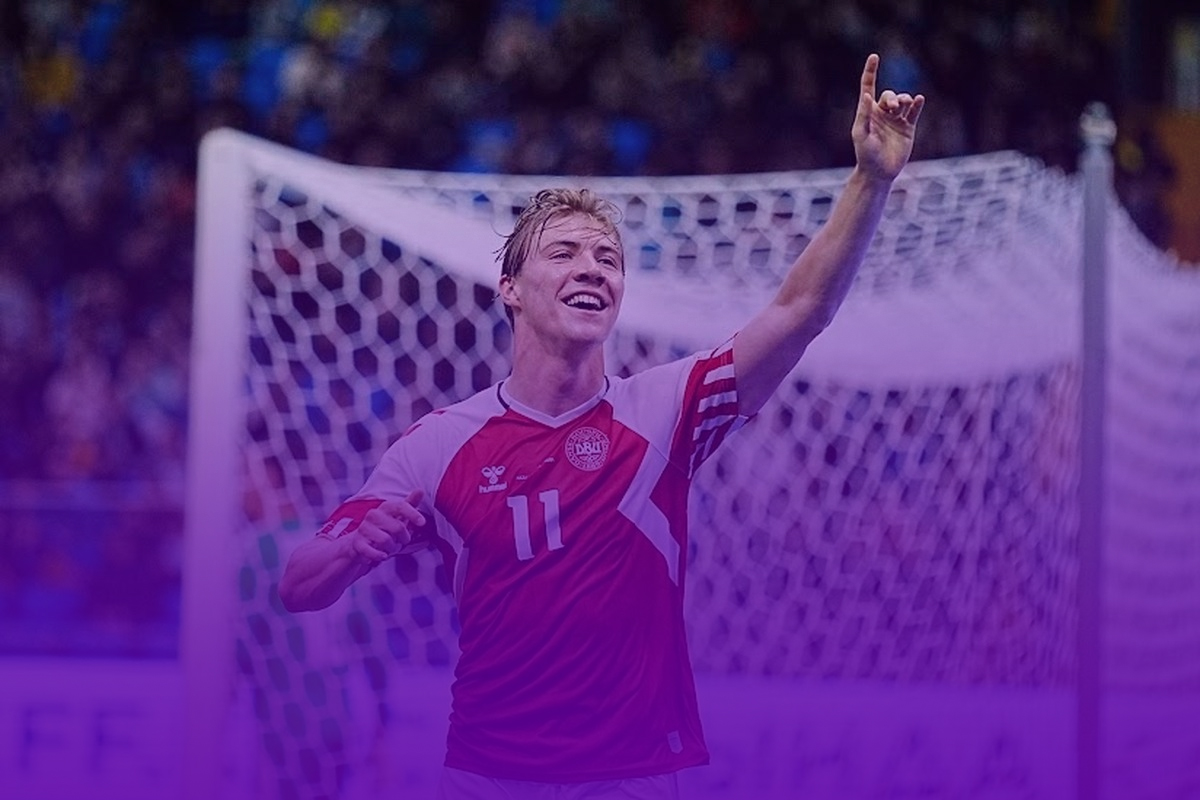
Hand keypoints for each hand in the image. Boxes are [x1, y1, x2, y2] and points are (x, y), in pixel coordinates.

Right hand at [345, 490, 425, 564]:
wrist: (360, 543)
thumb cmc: (384, 529)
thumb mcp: (398, 516)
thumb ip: (410, 504)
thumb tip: (420, 490)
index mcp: (386, 508)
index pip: (400, 506)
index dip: (413, 514)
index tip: (422, 522)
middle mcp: (374, 515)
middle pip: (398, 528)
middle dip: (403, 539)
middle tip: (400, 541)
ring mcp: (364, 528)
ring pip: (386, 541)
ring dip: (391, 549)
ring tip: (388, 548)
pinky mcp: (357, 543)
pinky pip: (372, 552)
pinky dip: (379, 556)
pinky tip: (381, 555)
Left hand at [851, 53, 924, 181]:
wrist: (879, 172)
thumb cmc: (865, 154)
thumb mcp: (861, 134)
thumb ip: (864, 115)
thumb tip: (867, 95)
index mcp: (868, 112)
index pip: (868, 86)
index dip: (871, 71)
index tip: (874, 56)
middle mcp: (882, 113)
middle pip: (889, 95)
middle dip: (892, 98)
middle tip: (893, 107)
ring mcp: (896, 120)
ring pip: (903, 101)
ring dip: (905, 99)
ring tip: (905, 104)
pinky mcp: (908, 128)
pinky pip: (914, 112)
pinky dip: (917, 104)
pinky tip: (918, 100)